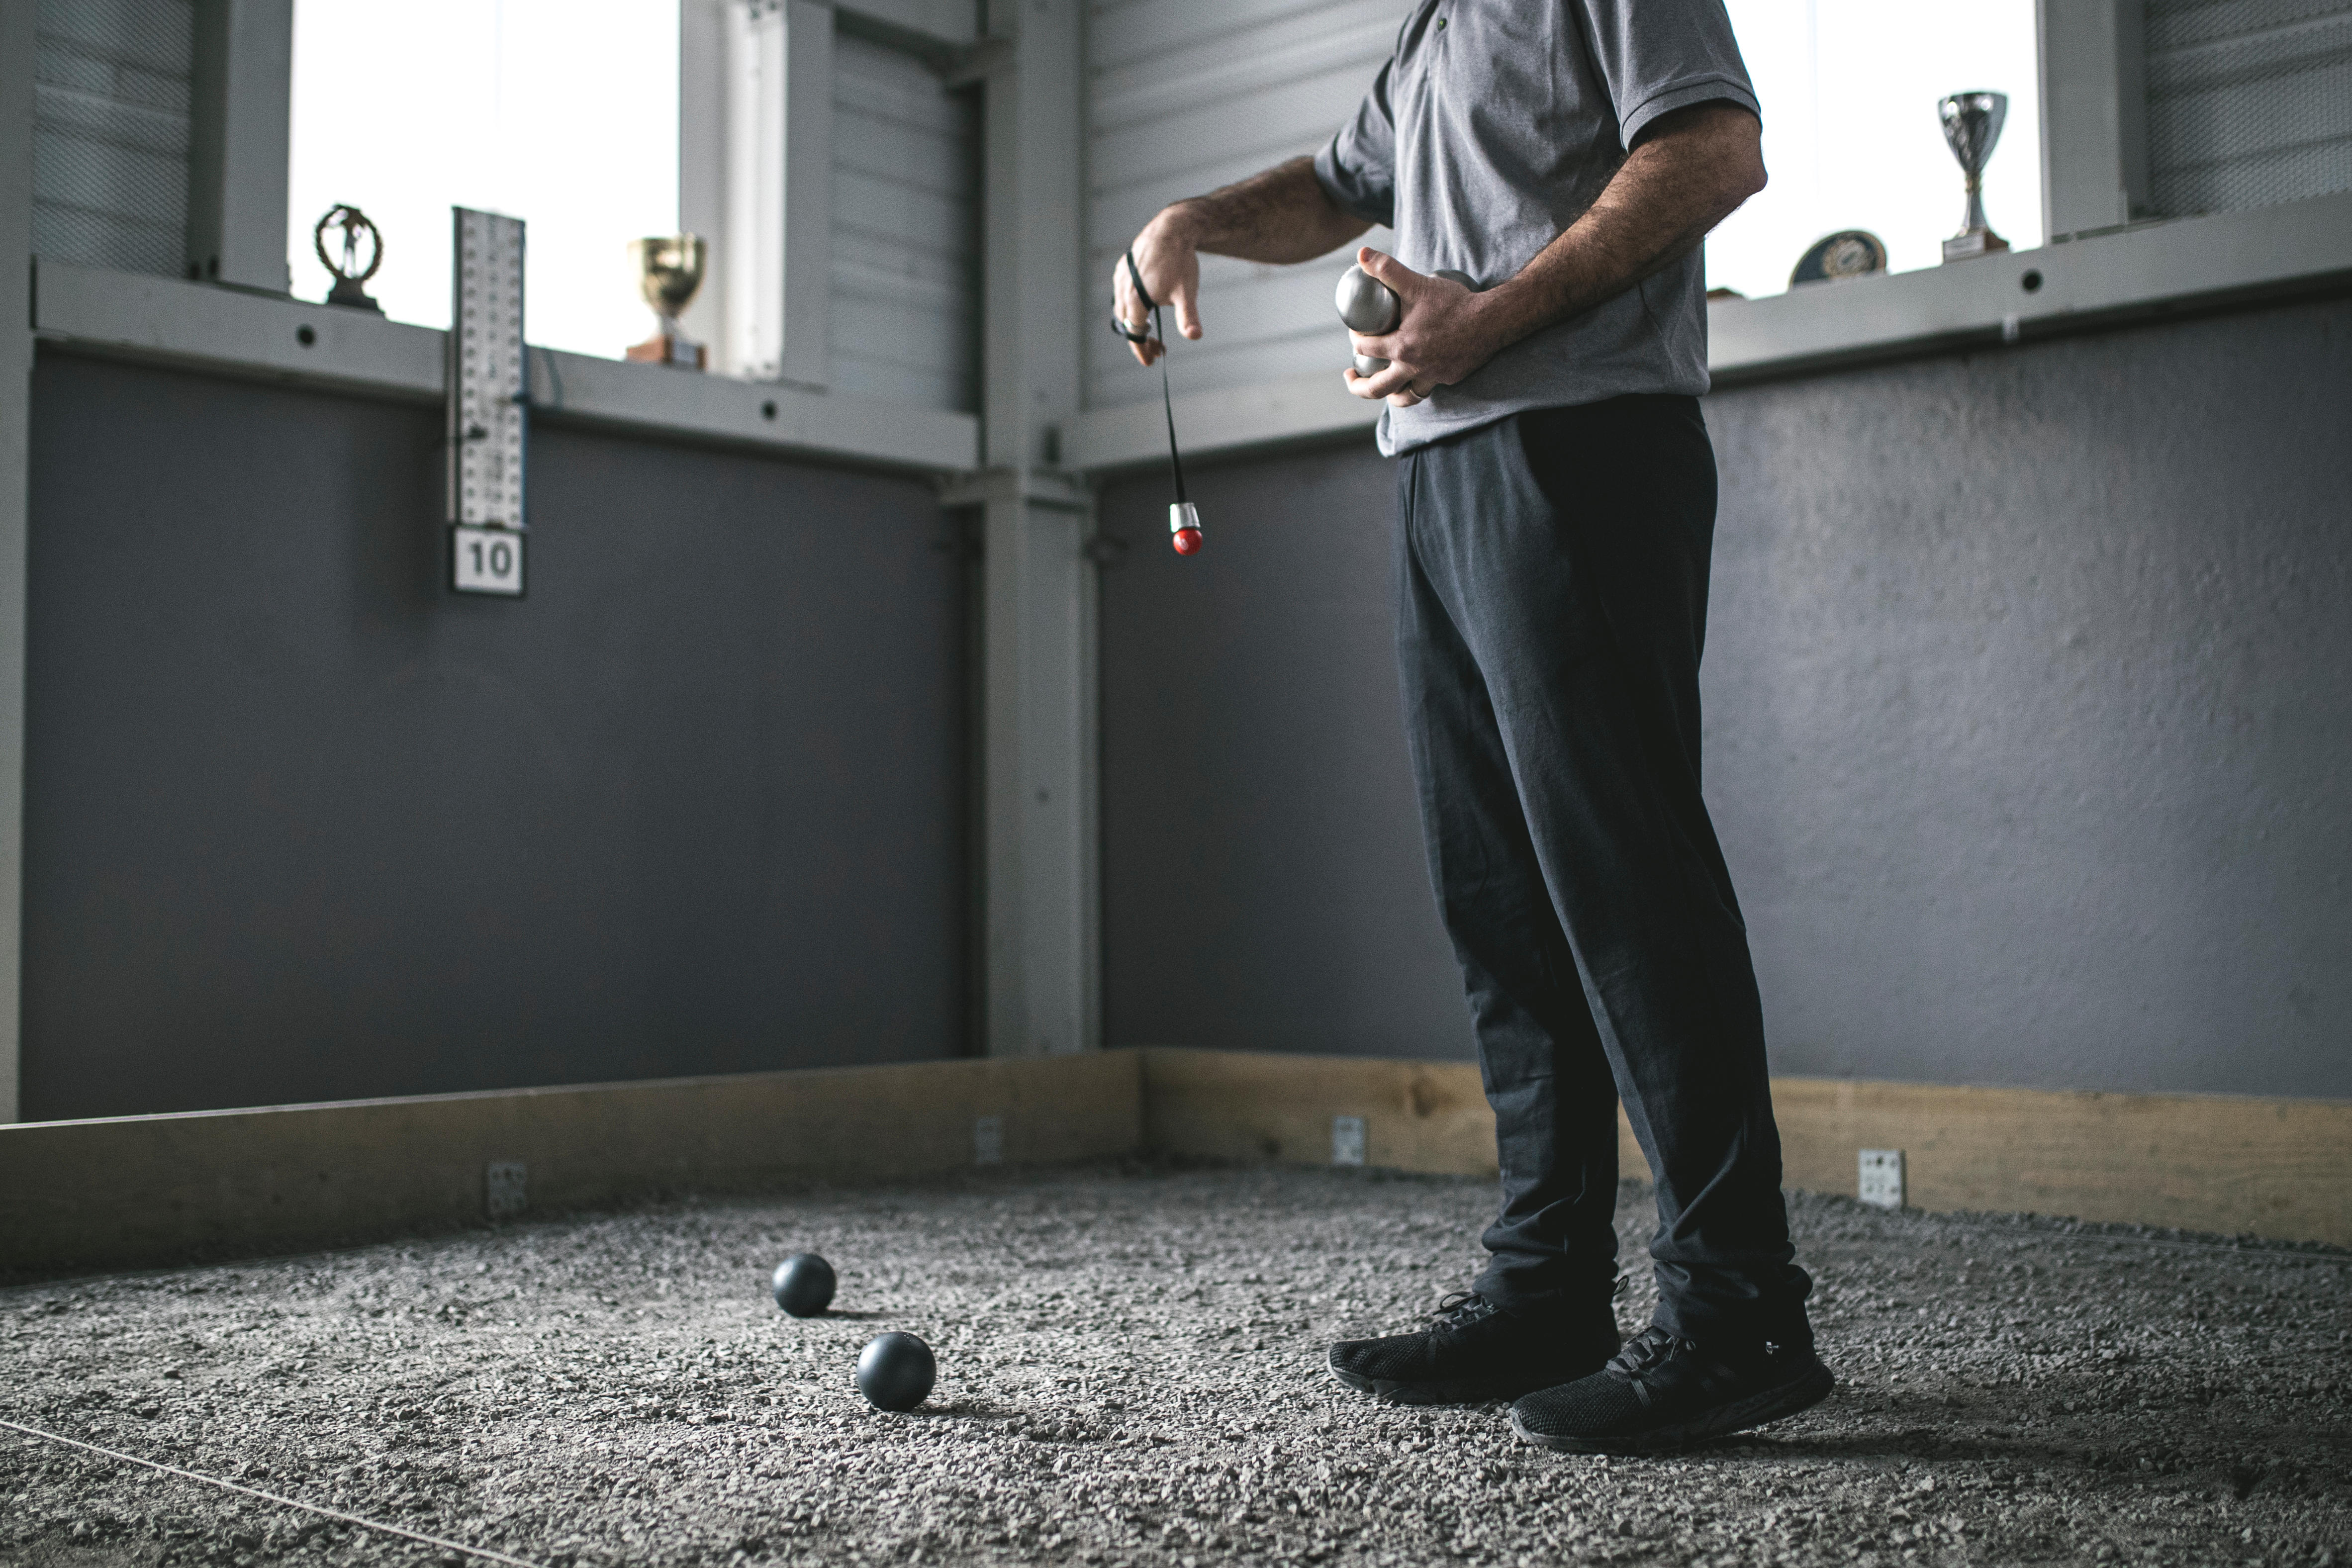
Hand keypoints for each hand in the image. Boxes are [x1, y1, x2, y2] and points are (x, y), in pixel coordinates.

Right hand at [1115, 207, 1204, 366]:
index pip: (1135, 334)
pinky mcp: (1123, 266)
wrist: (1173, 228)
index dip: (1142, 350)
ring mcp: (1121, 277)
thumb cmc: (1180, 262)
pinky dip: (1130, 303)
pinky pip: (1122, 290)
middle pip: (1128, 323)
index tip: (1151, 361)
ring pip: (1122, 307)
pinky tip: (1144, 302)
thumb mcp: (1187, 293)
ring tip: (1151, 326)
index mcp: (1136, 301)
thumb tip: (1195, 336)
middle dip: (1142, 338)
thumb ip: (1188, 317)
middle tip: (1158, 347)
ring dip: (1135, 320)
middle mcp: (1123, 289)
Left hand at [1341, 248, 1503, 406]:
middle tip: (1350, 376)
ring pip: (1405, 397)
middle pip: (1376, 388)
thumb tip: (1362, 254)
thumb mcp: (1417, 284)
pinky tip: (1416, 377)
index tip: (1356, 334)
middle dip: (1358, 385)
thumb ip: (1387, 270)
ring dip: (1391, 394)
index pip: (1365, 349)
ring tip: (1383, 387)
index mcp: (1401, 348)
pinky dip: (1418, 386)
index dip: (1355, 340)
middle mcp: (1414, 368)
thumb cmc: (1454, 303)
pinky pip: (1429, 389)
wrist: (1492, 320)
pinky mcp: (1450, 378)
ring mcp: (1433, 377)